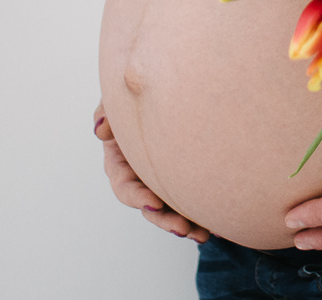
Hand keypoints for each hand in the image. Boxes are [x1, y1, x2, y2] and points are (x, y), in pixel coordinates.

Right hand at [95, 103, 208, 241]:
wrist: (166, 87)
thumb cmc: (136, 93)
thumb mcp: (117, 99)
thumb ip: (107, 110)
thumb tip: (100, 130)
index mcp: (121, 163)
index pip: (125, 186)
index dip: (138, 197)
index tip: (153, 203)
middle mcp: (141, 177)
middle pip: (151, 206)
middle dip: (167, 220)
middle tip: (185, 229)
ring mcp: (163, 181)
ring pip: (173, 209)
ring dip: (187, 224)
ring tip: (205, 235)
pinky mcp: (184, 179)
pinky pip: (193, 200)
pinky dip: (204, 213)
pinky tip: (221, 224)